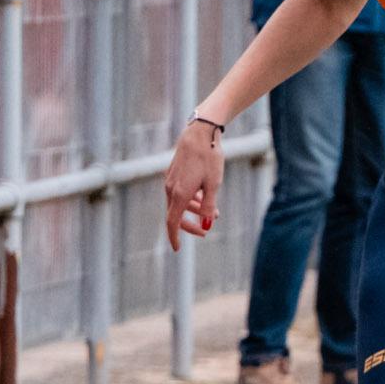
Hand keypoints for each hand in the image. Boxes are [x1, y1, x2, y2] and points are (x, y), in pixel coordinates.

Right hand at [164, 118, 224, 245]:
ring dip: (195, 210)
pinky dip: (191, 199)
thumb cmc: (209, 158)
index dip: (175, 237)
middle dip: (190, 224)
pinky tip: (204, 197)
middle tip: (207, 230)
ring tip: (214, 212)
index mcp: (179, 194)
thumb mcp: (214, 184)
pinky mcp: (174, 173)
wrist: (200, 134)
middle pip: (176, 214)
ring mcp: (170, 180)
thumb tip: (207, 223)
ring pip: (179, 203)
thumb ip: (209, 205)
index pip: (172, 222)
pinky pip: (180, 192)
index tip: (177, 249)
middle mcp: (170, 188)